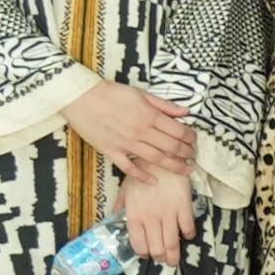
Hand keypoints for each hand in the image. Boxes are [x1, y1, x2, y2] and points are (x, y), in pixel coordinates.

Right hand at [67, 79, 194, 182]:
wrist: (80, 97)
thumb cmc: (110, 93)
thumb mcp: (141, 93)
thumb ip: (164, 105)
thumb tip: (186, 112)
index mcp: (149, 115)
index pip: (178, 131)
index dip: (191, 138)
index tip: (195, 141)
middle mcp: (141, 131)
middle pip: (171, 147)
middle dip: (187, 154)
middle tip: (193, 157)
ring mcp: (126, 143)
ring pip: (155, 159)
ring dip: (173, 166)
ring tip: (185, 170)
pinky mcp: (111, 151)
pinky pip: (128, 168)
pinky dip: (142, 176)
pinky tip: (153, 181)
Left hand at [116, 170, 194, 268]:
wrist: (163, 157)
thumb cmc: (143, 171)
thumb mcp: (125, 188)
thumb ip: (120, 204)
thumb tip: (114, 216)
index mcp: (135, 215)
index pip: (138, 244)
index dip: (143, 253)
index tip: (147, 254)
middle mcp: (151, 218)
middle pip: (156, 248)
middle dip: (160, 258)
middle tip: (163, 260)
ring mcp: (168, 214)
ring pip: (172, 243)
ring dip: (174, 255)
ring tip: (174, 260)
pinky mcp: (184, 207)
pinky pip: (188, 228)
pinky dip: (188, 235)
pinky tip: (187, 235)